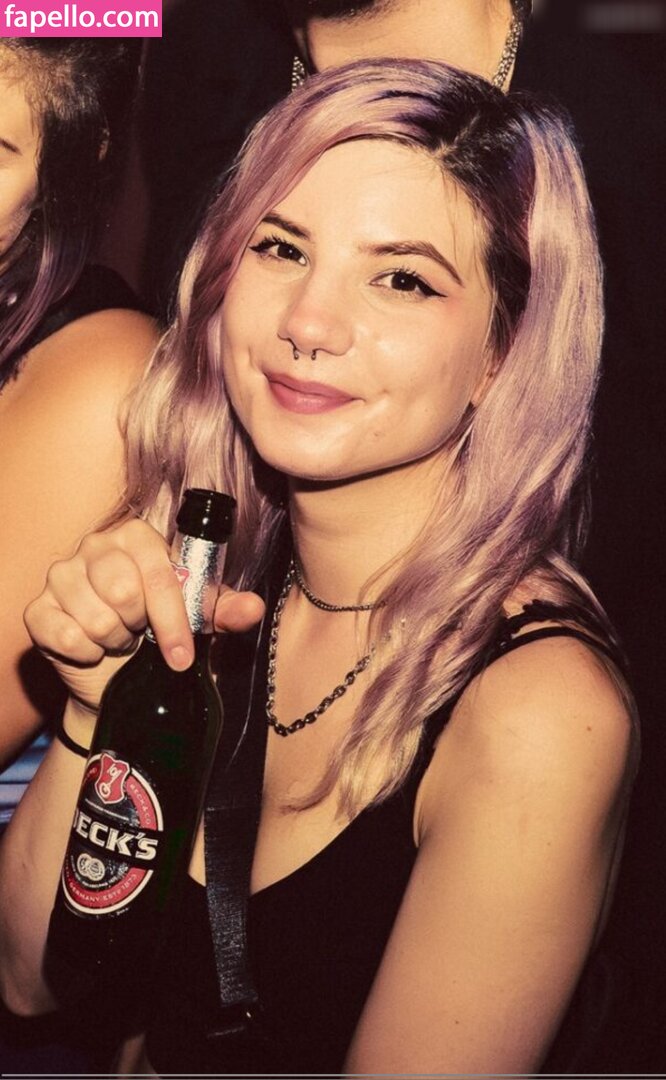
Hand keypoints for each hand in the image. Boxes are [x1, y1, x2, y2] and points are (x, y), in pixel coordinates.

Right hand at [24, 518, 263, 712]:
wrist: (120, 678)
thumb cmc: (160, 633)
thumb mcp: (200, 622)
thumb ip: (227, 610)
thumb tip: (253, 608)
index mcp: (136, 537)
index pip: (158, 575)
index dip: (174, 620)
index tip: (183, 655)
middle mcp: (95, 546)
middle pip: (123, 592)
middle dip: (140, 626)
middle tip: (142, 632)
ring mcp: (61, 574)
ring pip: (96, 618)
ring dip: (115, 641)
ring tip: (120, 638)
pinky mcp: (38, 609)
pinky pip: (65, 635)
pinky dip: (85, 653)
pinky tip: (92, 648)